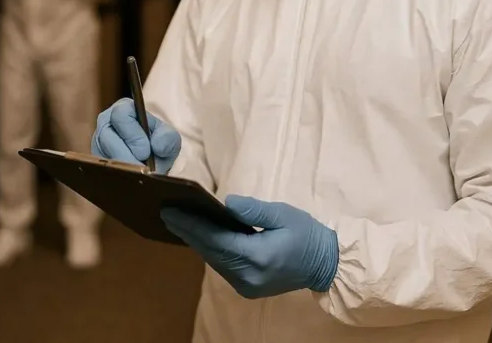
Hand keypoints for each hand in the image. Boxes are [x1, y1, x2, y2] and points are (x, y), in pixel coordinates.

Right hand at [91, 98, 181, 173]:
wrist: (152, 168)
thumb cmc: (157, 147)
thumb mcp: (169, 139)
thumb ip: (167, 138)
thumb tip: (156, 146)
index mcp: (124, 109)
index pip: (121, 115)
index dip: (134, 136)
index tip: (146, 152)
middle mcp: (106, 124)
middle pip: (108, 138)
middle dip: (128, 156)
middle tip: (142, 166)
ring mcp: (96, 143)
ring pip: (103, 157)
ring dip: (123, 169)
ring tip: (138, 174)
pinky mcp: (92, 162)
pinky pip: (100, 171)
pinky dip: (117, 177)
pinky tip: (128, 180)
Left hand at [161, 196, 338, 298]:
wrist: (325, 265)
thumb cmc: (306, 234)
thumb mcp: (283, 215)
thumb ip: (254, 210)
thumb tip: (227, 203)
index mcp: (257, 257)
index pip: (216, 239)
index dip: (191, 225)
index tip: (170, 211)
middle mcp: (247, 276)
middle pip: (210, 251)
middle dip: (187, 232)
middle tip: (166, 213)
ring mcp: (245, 286)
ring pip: (213, 261)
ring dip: (196, 241)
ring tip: (178, 222)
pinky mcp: (246, 288)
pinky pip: (222, 267)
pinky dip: (209, 250)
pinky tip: (199, 237)